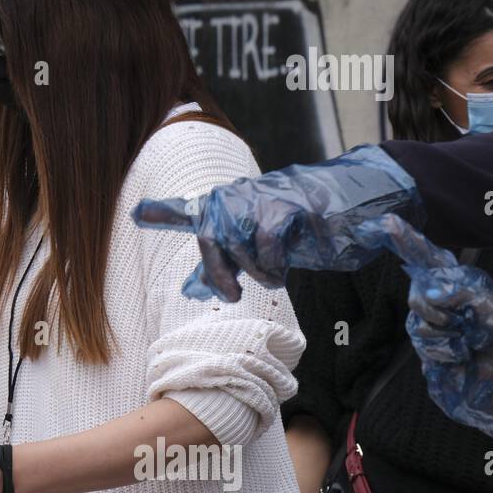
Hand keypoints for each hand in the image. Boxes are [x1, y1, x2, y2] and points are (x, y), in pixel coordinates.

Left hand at [132, 144, 423, 301]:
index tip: (136, 214)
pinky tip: (283, 268)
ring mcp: (260, 197)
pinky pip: (265, 238)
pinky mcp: (286, 203)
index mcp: (228, 208)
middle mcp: (238, 198)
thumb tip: (191, 288)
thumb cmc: (305, 230)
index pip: (189, 211)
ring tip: (273, 278)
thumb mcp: (259, 252)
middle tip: (232, 295)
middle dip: (217, 272)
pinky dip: (273, 261)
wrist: (356, 208)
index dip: (163, 212)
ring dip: (254, 270)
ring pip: (235, 238)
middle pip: (208, 234)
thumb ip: (224, 264)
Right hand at [356, 214, 492, 443]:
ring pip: (417, 326)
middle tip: (462, 322)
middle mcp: (448, 312)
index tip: (384, 222)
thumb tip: (431, 287)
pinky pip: (424, 352)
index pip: (431, 261)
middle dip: (436, 308)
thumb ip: (466, 291)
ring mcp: (439, 339)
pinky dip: (444, 354)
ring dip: (444, 335)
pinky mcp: (435, 366)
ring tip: (469, 346)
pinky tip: (463, 360)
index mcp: (464, 292)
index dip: (408, 242)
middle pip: (417, 297)